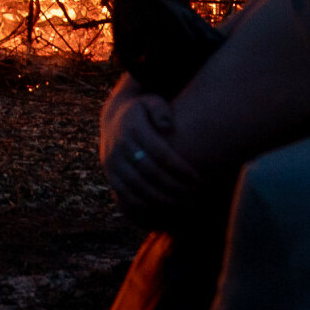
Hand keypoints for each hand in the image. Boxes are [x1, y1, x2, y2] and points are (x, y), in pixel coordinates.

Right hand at [104, 89, 202, 223]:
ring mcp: (112, 163)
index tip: (198, 178)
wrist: (114, 120)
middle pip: (150, 172)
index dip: (180, 169)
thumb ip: (161, 109)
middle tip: (194, 193)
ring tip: (183, 202)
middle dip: (174, 186)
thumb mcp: (151, 102)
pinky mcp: (110, 176)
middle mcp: (120, 146)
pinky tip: (163, 207)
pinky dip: (144, 204)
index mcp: (132, 127)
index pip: (160, 153)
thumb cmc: (143, 113)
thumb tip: (168, 126)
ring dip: (161, 198)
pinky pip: (125, 195)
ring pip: (137, 186)